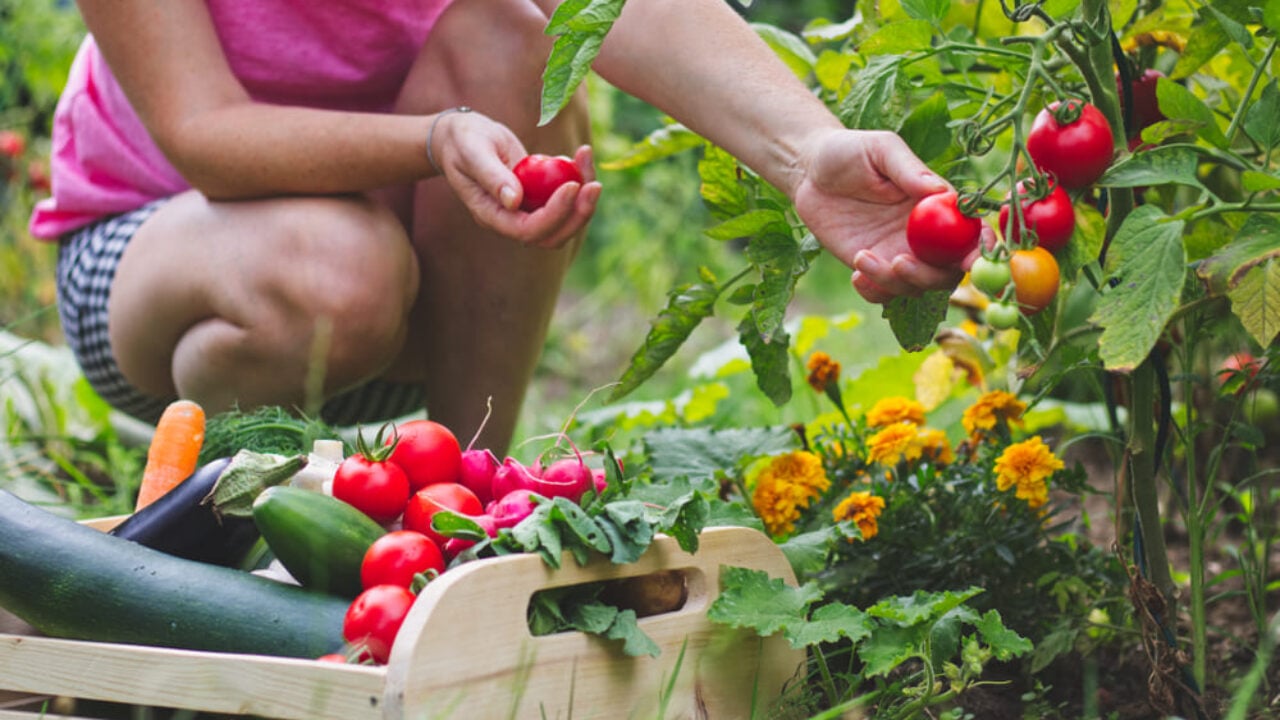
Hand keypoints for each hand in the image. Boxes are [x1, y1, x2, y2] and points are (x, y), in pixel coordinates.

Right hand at [432, 111, 600, 248]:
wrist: (463, 138)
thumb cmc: (463, 142)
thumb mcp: (472, 152)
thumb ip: (491, 176)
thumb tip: (514, 201)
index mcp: (491, 216)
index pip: (528, 230)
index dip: (554, 214)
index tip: (572, 185)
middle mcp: (511, 220)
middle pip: (553, 236)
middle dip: (578, 215)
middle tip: (594, 185)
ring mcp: (527, 210)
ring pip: (564, 221)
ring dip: (584, 199)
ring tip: (587, 159)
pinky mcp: (539, 197)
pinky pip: (566, 200)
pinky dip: (580, 179)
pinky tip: (580, 155)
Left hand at [791, 129, 985, 303]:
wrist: (809, 171)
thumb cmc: (850, 151)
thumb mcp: (880, 150)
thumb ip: (909, 170)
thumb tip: (939, 191)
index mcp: (938, 206)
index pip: (971, 233)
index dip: (980, 250)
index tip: (970, 260)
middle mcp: (925, 235)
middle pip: (947, 272)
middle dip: (930, 277)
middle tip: (899, 263)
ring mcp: (898, 253)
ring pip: (915, 287)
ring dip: (894, 283)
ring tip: (861, 257)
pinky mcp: (872, 266)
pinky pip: (884, 294)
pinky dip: (874, 292)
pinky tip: (855, 272)